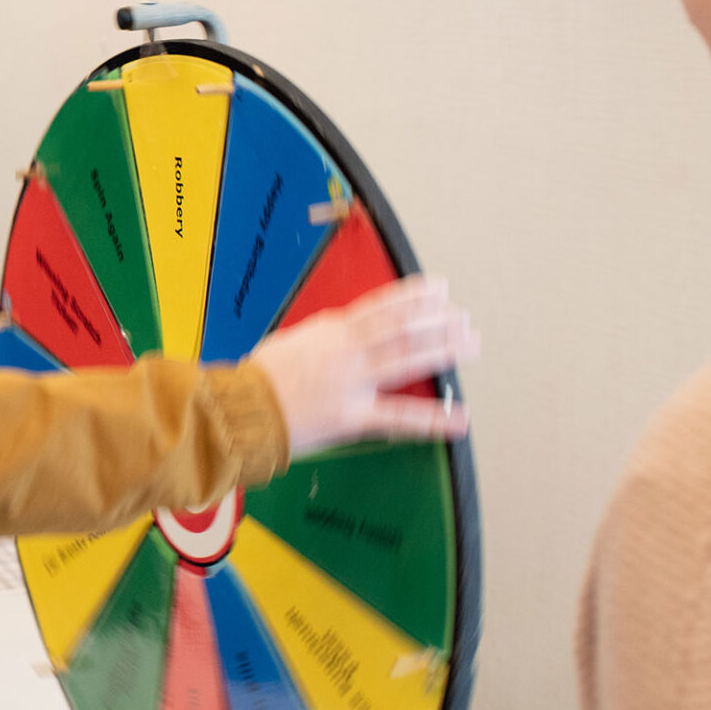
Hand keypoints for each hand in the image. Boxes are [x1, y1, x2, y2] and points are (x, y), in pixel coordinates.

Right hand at [249, 274, 474, 455]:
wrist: (238, 408)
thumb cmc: (260, 378)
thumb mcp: (294, 342)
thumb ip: (326, 338)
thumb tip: (351, 332)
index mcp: (330, 330)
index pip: (381, 306)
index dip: (415, 296)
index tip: (440, 290)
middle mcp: (345, 351)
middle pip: (402, 328)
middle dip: (439, 321)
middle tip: (465, 319)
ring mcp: (351, 382)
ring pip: (406, 357)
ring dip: (444, 349)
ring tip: (472, 345)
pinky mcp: (351, 416)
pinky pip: (398, 417)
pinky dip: (433, 419)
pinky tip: (461, 419)